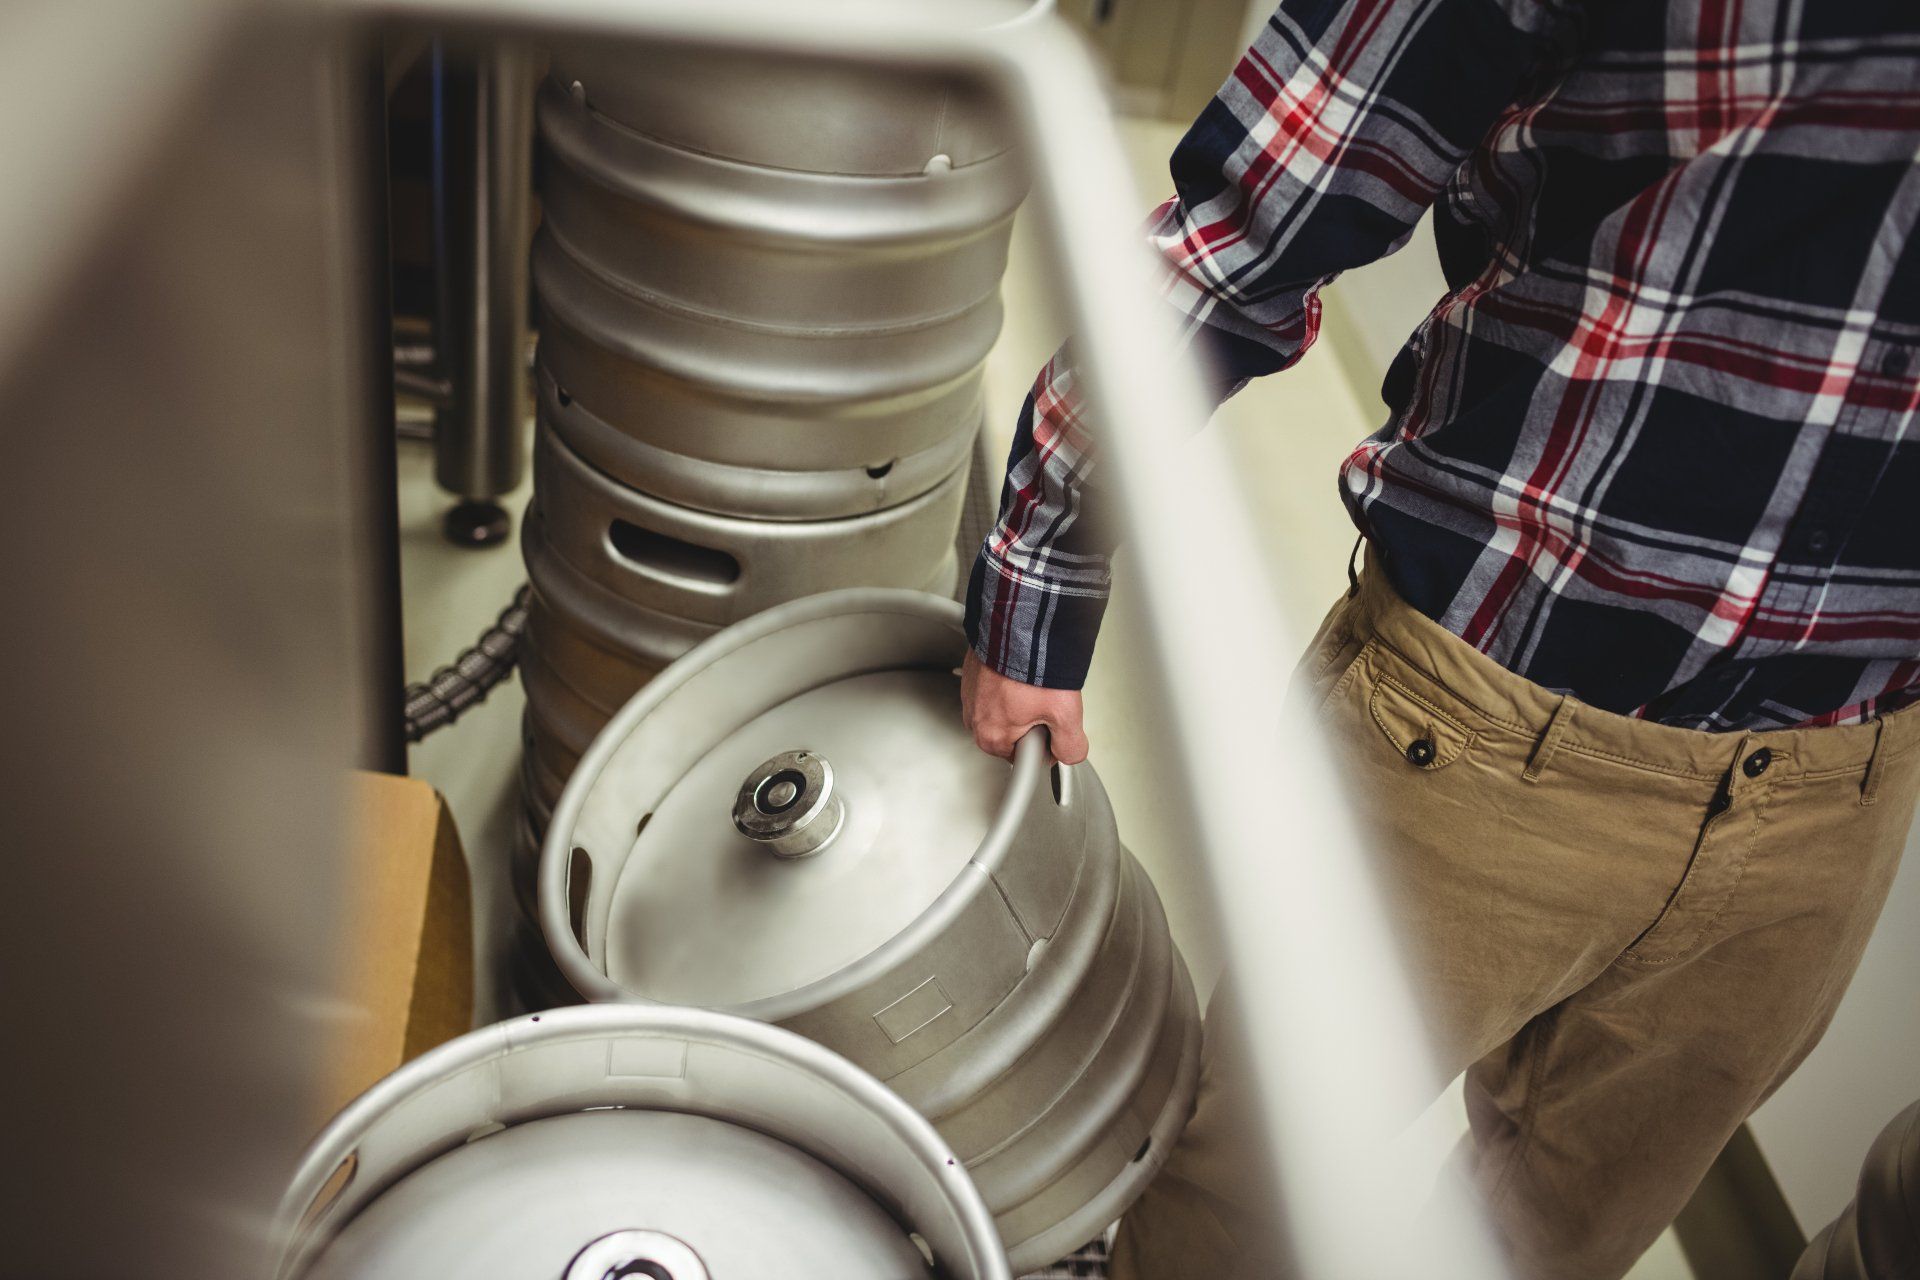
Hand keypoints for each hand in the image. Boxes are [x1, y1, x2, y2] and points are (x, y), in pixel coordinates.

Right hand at [959, 649, 1089, 764]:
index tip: (1052, 724)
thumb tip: (1070, 753)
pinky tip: (1022, 672)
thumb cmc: (1035, 669)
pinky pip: (993, 688)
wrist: (1018, 626)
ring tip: (1035, 684)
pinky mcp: (972, 674)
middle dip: (1030, 721)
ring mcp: (971, 695)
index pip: (1023, 758)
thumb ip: (1071, 745)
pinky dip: (1008, 682)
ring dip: (1020, 700)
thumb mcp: (1065, 714)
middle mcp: (975, 720)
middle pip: (1012, 733)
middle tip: (1045, 701)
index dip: (1044, 742)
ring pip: (1002, 710)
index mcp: (992, 737)